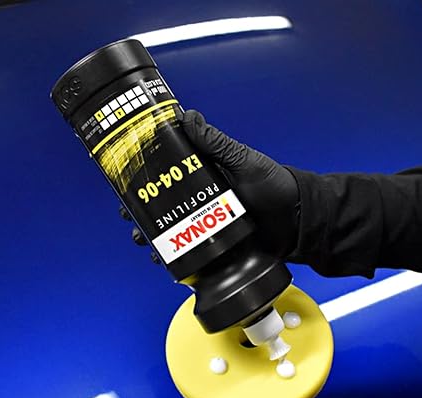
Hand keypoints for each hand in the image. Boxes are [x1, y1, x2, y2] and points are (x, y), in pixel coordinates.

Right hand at [121, 109, 300, 259]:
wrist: (297, 223)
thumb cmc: (275, 186)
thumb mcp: (244, 161)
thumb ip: (218, 143)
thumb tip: (188, 116)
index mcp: (205, 175)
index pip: (167, 173)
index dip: (144, 177)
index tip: (124, 180)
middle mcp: (201, 199)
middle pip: (162, 204)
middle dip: (141, 210)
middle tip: (129, 215)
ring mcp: (206, 223)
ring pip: (171, 229)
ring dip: (152, 235)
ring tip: (141, 239)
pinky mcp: (214, 245)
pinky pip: (189, 251)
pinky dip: (173, 255)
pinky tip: (162, 258)